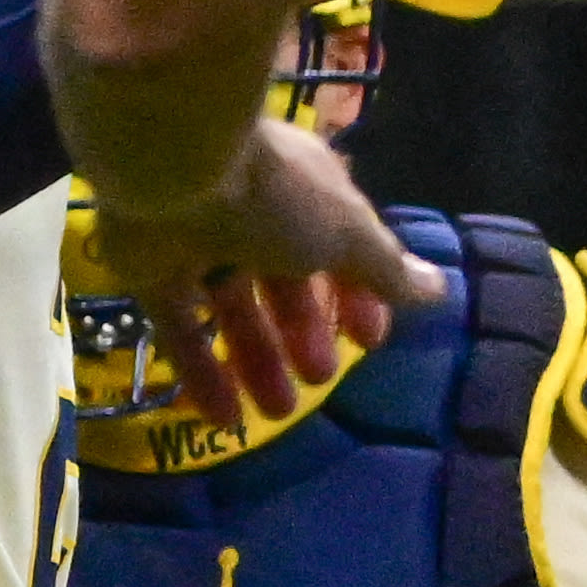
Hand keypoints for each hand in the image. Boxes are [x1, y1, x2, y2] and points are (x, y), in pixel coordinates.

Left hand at [89, 116, 446, 427]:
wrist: (172, 168)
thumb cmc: (276, 194)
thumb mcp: (347, 233)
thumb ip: (384, 268)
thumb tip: (438, 290)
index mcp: (305, 191)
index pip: (337, 247)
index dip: (355, 295)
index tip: (369, 341)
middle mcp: (250, 215)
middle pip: (282, 283)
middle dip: (302, 334)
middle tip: (319, 379)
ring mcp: (196, 242)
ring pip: (231, 310)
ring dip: (257, 360)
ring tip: (278, 412)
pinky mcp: (148, 272)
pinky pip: (180, 328)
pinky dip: (202, 372)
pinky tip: (225, 418)